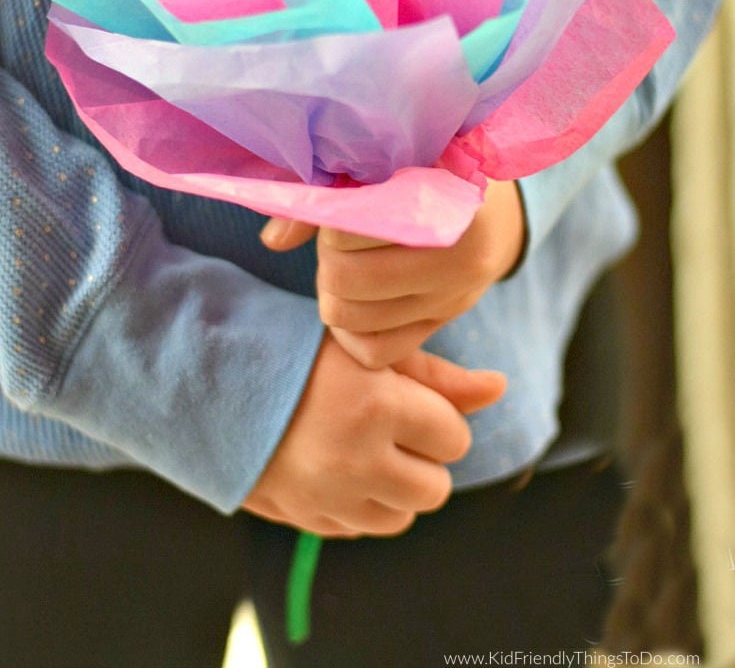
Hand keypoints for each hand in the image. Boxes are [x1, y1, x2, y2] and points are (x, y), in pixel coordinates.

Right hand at [242, 332, 505, 536]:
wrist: (216, 379)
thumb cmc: (301, 352)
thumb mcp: (370, 350)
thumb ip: (440, 375)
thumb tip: (501, 387)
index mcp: (378, 406)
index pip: (453, 436)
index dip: (437, 417)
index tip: (408, 400)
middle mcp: (356, 460)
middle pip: (435, 487)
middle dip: (424, 457)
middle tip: (391, 426)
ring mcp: (329, 497)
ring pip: (402, 517)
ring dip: (397, 486)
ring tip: (367, 447)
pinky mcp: (305, 518)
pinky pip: (360, 529)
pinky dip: (362, 505)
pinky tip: (340, 467)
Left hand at [260, 179, 524, 367]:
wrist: (493, 210)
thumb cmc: (430, 173)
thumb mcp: (392, 164)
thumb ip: (330, 192)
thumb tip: (273, 241)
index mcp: (449, 202)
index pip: (354, 227)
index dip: (332, 217)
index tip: (342, 202)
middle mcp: (461, 258)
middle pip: (348, 278)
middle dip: (329, 257)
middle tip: (336, 238)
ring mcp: (454, 298)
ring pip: (356, 319)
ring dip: (334, 292)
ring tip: (345, 265)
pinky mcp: (442, 324)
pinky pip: (376, 350)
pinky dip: (351, 332)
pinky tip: (355, 300)